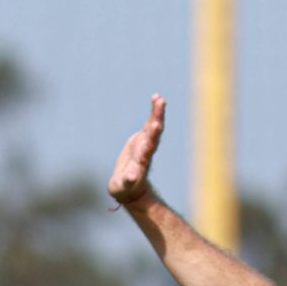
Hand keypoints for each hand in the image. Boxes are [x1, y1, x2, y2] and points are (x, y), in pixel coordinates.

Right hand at [108, 94, 165, 208]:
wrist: (131, 186)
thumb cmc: (126, 187)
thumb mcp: (125, 186)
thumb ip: (128, 180)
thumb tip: (130, 177)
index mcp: (142, 159)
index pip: (149, 145)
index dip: (152, 136)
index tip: (155, 125)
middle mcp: (147, 149)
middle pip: (154, 132)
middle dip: (157, 118)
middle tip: (161, 103)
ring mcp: (146, 143)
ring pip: (154, 125)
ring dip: (157, 111)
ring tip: (160, 97)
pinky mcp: (143, 139)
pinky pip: (150, 122)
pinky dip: (153, 111)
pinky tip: (156, 98)